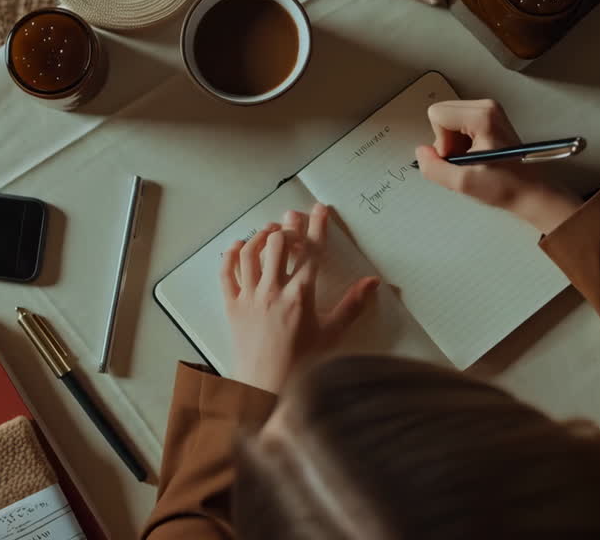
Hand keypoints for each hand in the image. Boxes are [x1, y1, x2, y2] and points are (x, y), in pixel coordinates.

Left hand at [221, 204, 378, 392]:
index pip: (312, 251)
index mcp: (301, 295)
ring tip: (271, 229)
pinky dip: (231, 255)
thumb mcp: (332, 334)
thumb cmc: (301, 365)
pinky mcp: (232, 306)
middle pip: (279, 244)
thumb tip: (373, 283)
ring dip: (261, 235)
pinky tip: (239, 246)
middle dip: (288, 225)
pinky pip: (227, 273)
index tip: (320, 210)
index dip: (318, 226)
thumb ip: (352, 305)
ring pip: (251, 252)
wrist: (267, 388)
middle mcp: (273, 291)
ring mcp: (250, 297)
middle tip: (294, 217)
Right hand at [414, 100, 581, 233]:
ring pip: (449, 119)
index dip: (441, 141)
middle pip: (442, 114)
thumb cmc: (504, 186)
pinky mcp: (489, 117)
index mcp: (482, 116)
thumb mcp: (463, 183)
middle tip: (466, 160)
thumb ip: (434, 168)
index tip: (459, 157)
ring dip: (454, 143)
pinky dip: (462, 141)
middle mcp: (486, 106)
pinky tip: (476, 156)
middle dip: (446, 141)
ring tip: (472, 160)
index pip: (437, 115)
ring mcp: (489, 110)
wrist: (531, 192)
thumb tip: (421, 152)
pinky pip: (459, 123)